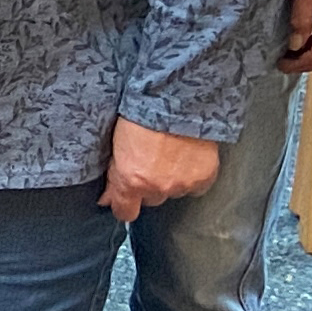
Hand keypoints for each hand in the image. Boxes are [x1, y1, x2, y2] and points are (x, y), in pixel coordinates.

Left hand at [98, 118, 220, 223]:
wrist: (176, 99)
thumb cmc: (141, 114)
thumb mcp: (116, 144)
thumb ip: (113, 175)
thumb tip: (107, 199)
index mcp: (130, 181)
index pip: (125, 212)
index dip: (123, 205)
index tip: (123, 199)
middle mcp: (157, 187)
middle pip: (151, 199)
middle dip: (148, 186)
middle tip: (150, 162)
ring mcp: (182, 183)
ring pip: (173, 192)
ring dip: (171, 179)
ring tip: (170, 155)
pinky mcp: (204, 176)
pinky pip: (197, 186)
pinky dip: (192, 176)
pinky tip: (188, 159)